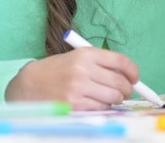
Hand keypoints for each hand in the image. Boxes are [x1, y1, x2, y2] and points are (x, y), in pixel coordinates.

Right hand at [5, 47, 138, 110]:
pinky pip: (101, 109)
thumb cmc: (57, 71)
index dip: (133, 71)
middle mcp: (83, 70)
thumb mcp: (77, 58)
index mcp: (86, 54)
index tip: (135, 77)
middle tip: (124, 91)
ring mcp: (79, 89)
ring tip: (107, 97)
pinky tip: (94, 103)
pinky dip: (102, 108)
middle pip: (120, 82)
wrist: (29, 84)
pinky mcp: (75, 106)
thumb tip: (130, 77)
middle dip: (127, 89)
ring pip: (113, 98)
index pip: (121, 61)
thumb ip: (102, 64)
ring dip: (115, 100)